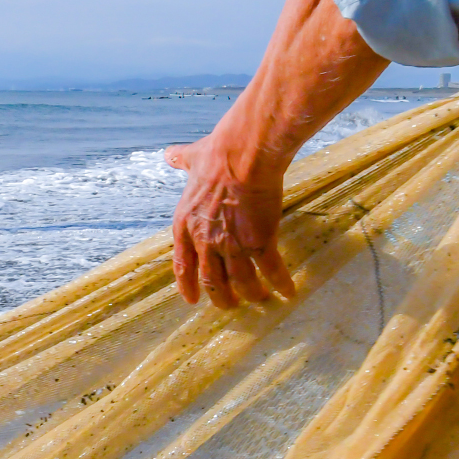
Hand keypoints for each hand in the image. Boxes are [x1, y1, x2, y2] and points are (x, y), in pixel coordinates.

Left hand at [165, 137, 294, 308]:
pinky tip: (288, 291)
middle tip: (230, 304)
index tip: (192, 299)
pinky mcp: (260, 243)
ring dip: (251, 294)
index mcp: (186, 225)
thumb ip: (182, 161)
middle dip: (222, 297)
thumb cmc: (218, 155)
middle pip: (212, 281)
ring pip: (241, 282)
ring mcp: (232, 246)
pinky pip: (271, 271)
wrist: (244, 155)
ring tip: (259, 299)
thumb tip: (170, 154)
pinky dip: (280, 283)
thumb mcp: (192, 160)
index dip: (188, 285)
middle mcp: (205, 242)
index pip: (183, 265)